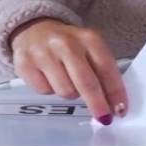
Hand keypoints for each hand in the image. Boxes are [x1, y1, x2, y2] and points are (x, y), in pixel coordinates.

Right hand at [10, 18, 127, 124]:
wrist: (33, 28)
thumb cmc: (68, 43)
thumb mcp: (89, 48)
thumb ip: (101, 70)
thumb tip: (114, 104)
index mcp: (87, 38)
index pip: (106, 68)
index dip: (115, 92)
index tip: (120, 110)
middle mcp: (65, 44)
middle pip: (86, 83)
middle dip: (97, 104)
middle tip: (104, 118)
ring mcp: (43, 53)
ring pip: (65, 91)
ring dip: (70, 93)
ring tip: (67, 80)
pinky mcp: (25, 64)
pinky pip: (44, 91)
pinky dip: (49, 90)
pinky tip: (49, 76)